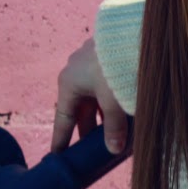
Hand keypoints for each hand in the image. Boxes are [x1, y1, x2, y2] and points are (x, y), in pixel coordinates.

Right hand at [52, 37, 127, 154]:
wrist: (130, 32)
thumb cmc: (115, 66)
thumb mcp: (114, 100)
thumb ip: (114, 127)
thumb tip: (113, 151)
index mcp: (69, 83)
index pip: (63, 119)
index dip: (61, 139)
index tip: (57, 156)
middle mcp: (76, 74)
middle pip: (81, 111)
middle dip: (87, 131)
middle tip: (90, 153)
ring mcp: (92, 66)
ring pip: (96, 100)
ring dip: (103, 118)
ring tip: (112, 137)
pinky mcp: (107, 61)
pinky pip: (106, 89)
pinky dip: (113, 104)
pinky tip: (125, 115)